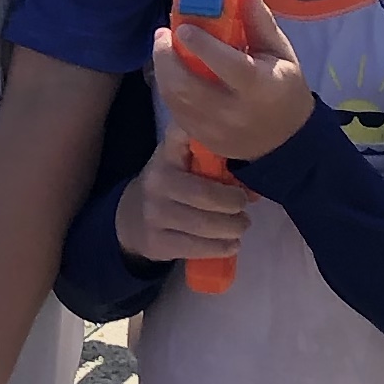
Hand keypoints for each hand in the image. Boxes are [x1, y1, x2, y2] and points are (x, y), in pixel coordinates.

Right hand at [114, 136, 251, 265]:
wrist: (131, 218)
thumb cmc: (171, 185)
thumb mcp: (182, 163)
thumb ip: (215, 164)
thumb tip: (252, 191)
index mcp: (167, 155)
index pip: (182, 135)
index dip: (205, 137)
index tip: (232, 144)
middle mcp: (157, 181)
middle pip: (205, 194)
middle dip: (233, 203)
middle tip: (243, 206)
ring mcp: (154, 214)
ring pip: (203, 224)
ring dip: (232, 227)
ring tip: (240, 226)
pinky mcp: (156, 242)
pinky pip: (196, 247)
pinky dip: (220, 248)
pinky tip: (231, 245)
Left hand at [149, 0, 311, 162]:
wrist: (286, 140)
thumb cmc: (284, 88)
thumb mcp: (281, 53)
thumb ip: (261, 22)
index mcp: (260, 87)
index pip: (227, 65)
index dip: (202, 45)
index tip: (183, 27)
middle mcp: (234, 112)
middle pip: (187, 87)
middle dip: (166, 58)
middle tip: (163, 34)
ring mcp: (215, 129)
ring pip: (175, 100)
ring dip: (163, 71)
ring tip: (163, 47)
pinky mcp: (202, 138)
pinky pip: (176, 112)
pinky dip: (169, 89)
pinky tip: (172, 72)